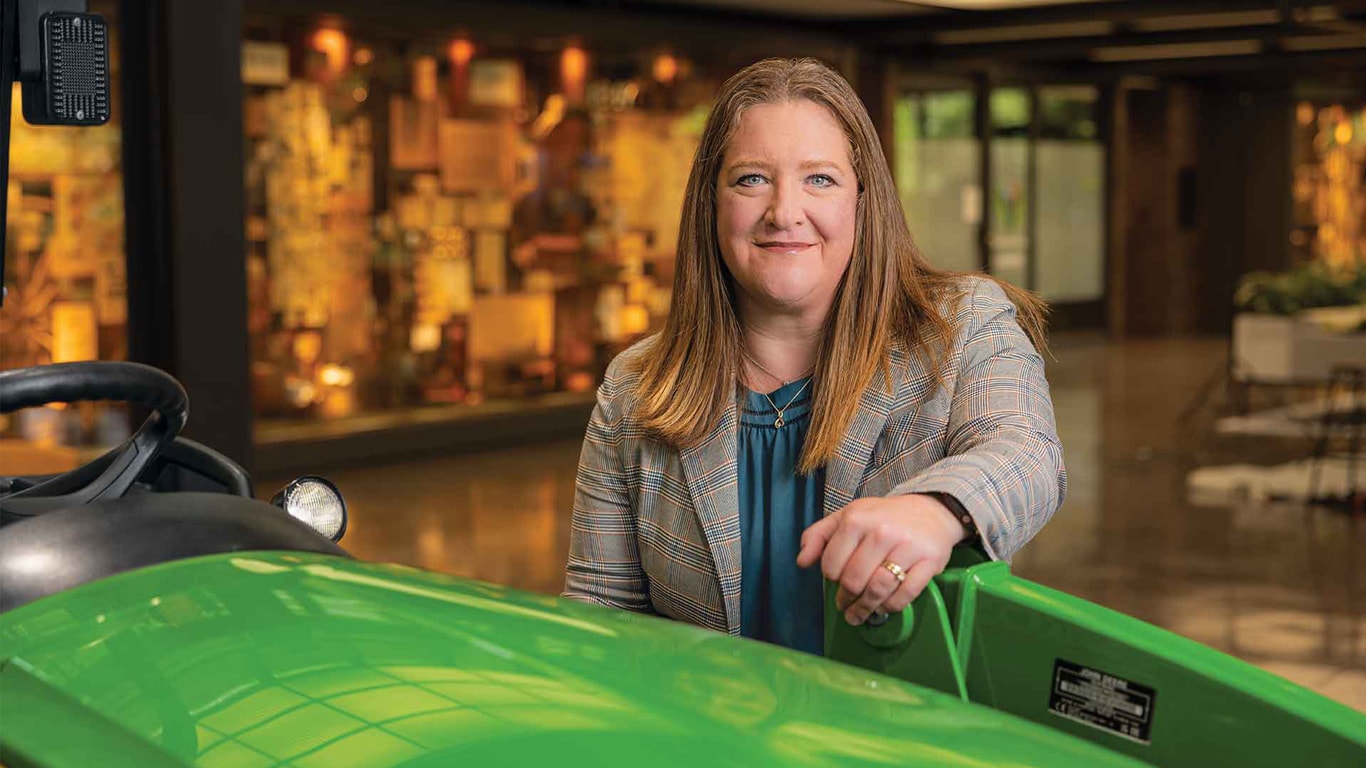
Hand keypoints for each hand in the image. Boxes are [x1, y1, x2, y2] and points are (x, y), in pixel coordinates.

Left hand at [796, 494, 965, 625]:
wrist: (930, 511)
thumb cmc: (883, 517)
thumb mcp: (846, 516)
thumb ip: (818, 536)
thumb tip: (802, 561)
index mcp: (857, 519)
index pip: (831, 564)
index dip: (830, 577)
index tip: (835, 580)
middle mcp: (882, 532)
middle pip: (853, 581)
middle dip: (846, 599)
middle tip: (845, 605)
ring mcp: (907, 547)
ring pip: (878, 590)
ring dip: (865, 609)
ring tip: (859, 614)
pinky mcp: (929, 562)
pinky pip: (905, 595)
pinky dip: (891, 606)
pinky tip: (884, 606)